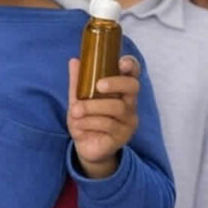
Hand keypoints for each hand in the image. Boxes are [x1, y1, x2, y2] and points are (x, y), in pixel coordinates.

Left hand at [68, 56, 139, 178]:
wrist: (85, 147)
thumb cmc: (85, 118)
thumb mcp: (78, 99)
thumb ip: (77, 81)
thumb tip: (74, 60)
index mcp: (120, 90)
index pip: (133, 74)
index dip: (131, 65)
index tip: (121, 62)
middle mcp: (129, 104)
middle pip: (132, 87)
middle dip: (116, 83)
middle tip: (99, 85)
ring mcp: (128, 121)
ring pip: (116, 108)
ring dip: (92, 108)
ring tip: (75, 111)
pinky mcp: (123, 137)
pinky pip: (108, 125)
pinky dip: (89, 122)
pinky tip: (79, 125)